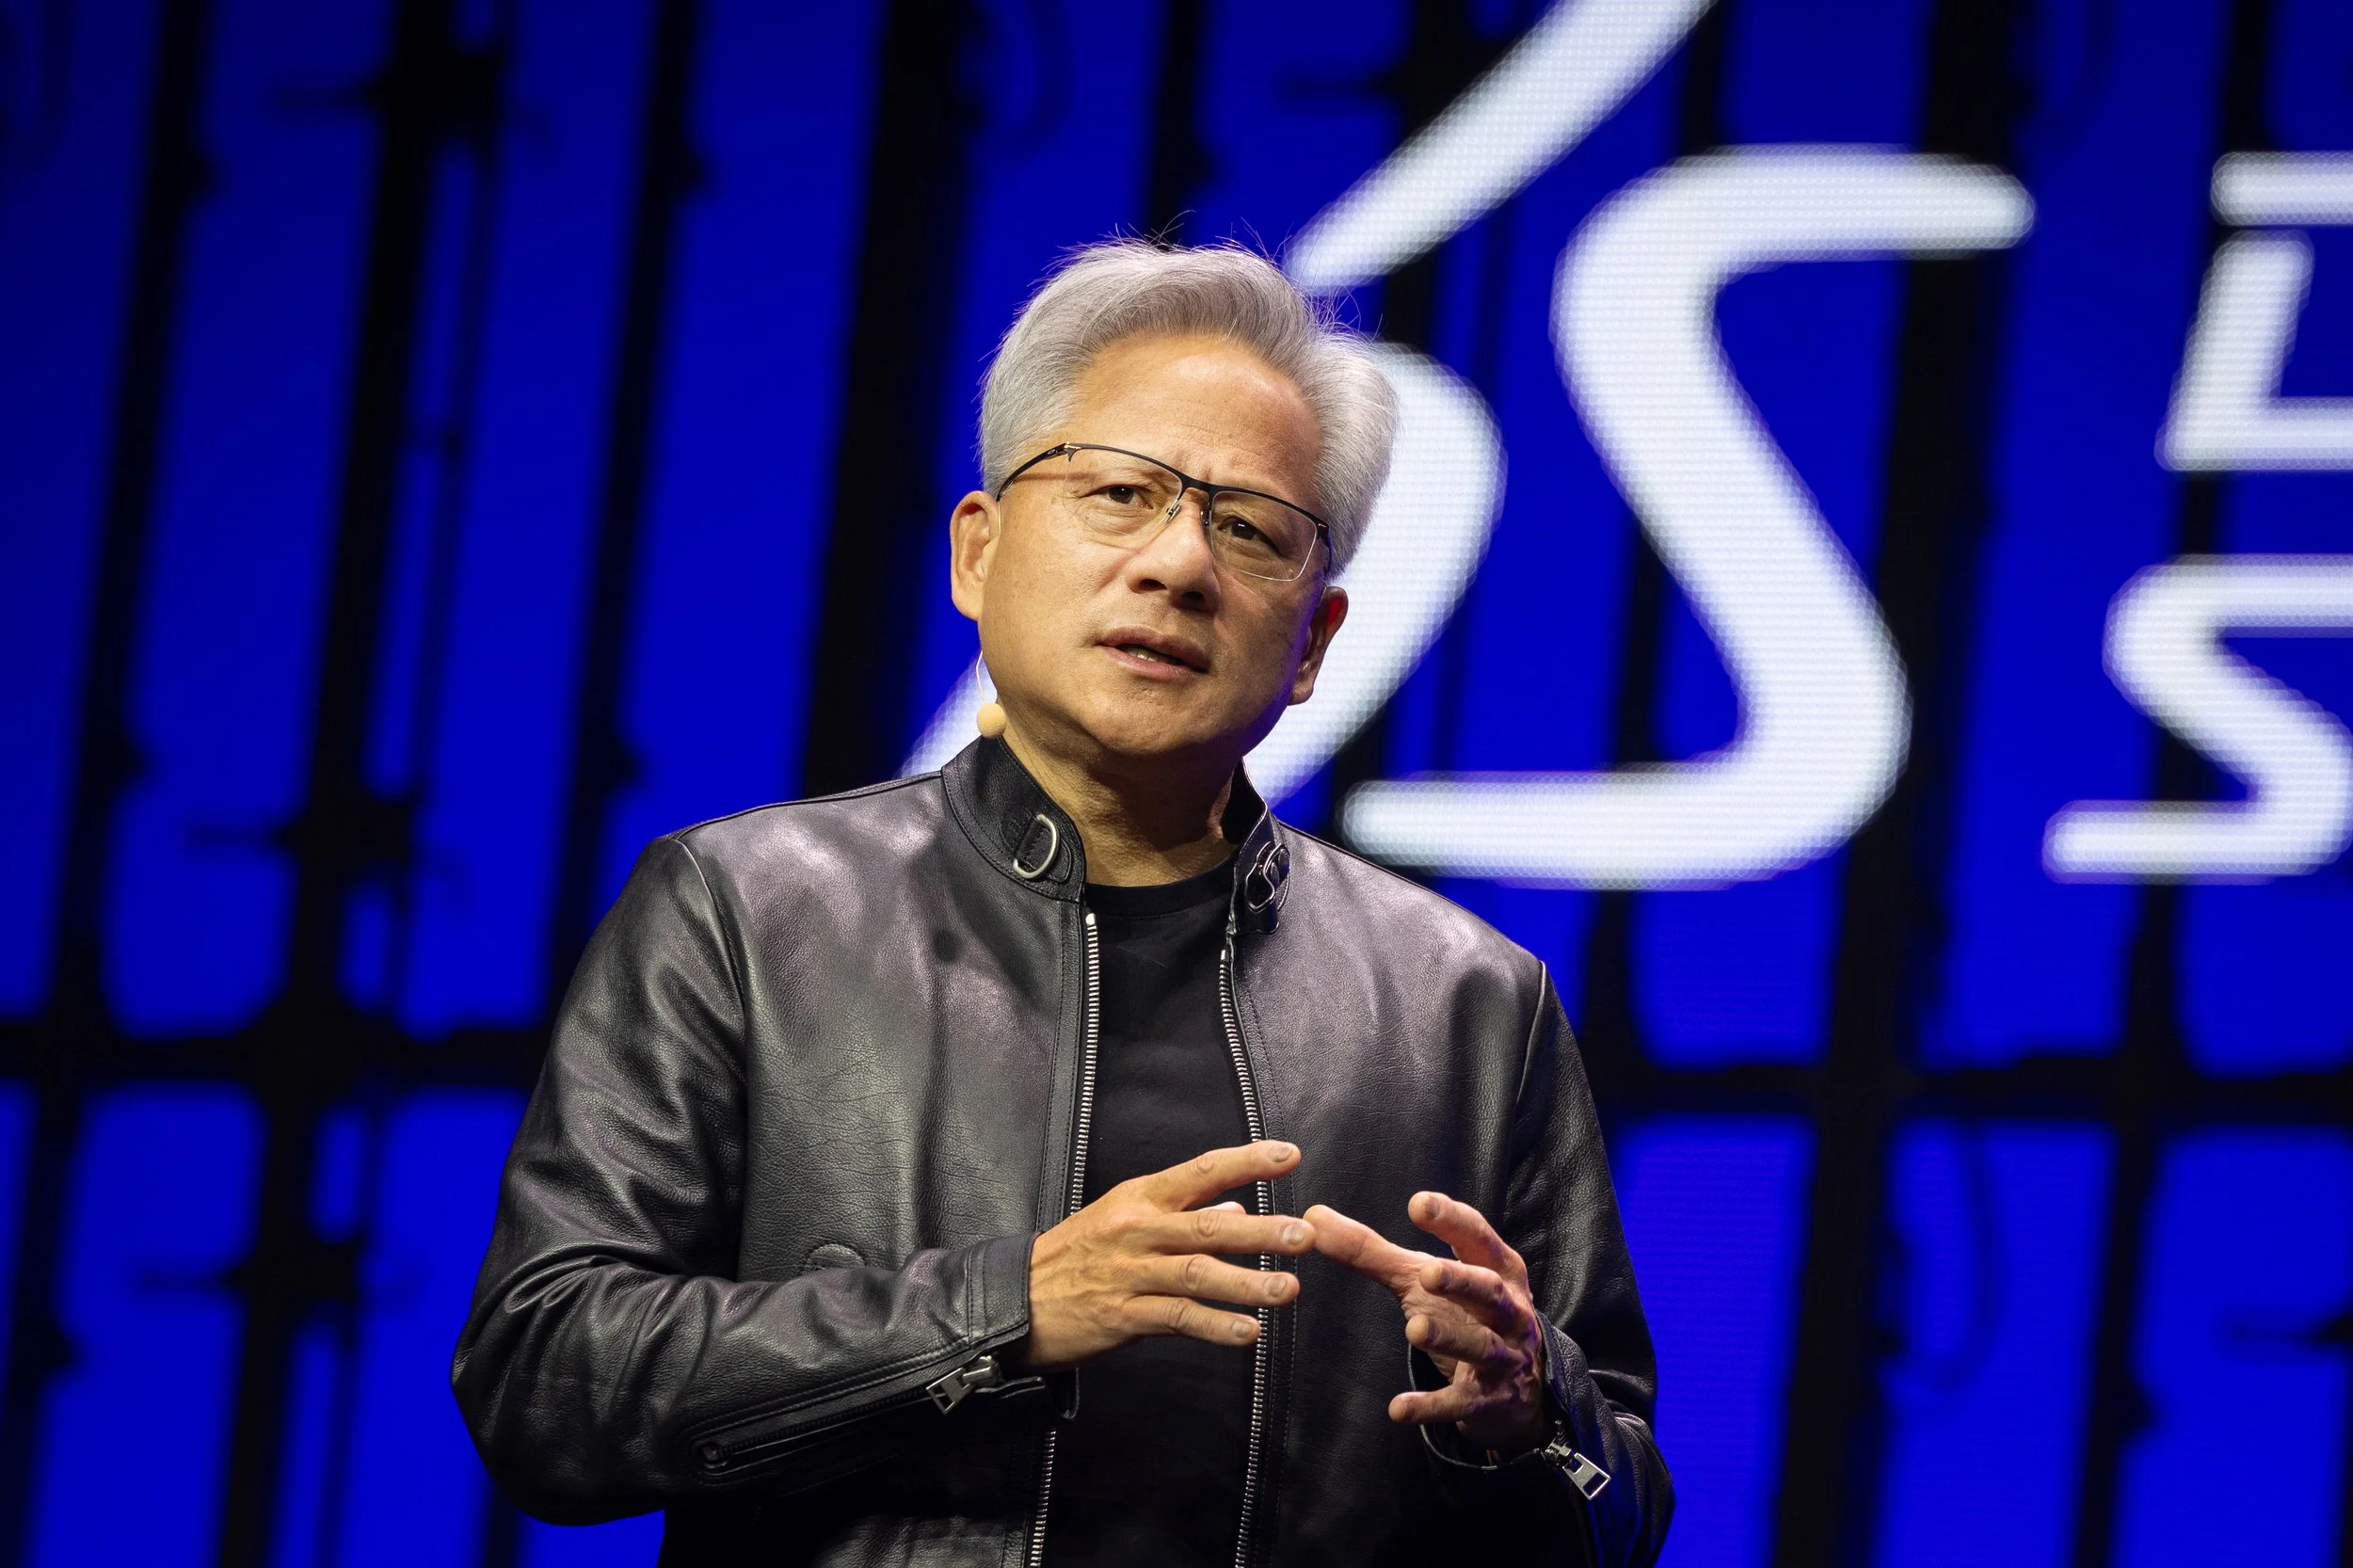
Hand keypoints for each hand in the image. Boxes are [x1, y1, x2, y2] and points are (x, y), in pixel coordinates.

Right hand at [1019, 1141, 1314, 1371]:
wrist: (1016, 1301)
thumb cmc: (1074, 1256)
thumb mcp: (1121, 1218)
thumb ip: (1181, 1213)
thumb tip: (1235, 1206)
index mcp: (1139, 1199)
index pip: (1201, 1171)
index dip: (1247, 1162)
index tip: (1289, 1155)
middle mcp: (1137, 1231)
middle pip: (1207, 1226)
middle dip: (1260, 1231)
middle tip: (1304, 1235)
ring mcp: (1129, 1274)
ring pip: (1198, 1274)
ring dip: (1247, 1283)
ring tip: (1288, 1289)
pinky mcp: (1122, 1316)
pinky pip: (1177, 1319)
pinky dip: (1214, 1326)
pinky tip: (1247, 1332)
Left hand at [1307, 1192, 1547, 1454]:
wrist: (1515, 1390)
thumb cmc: (1463, 1313)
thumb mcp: (1423, 1280)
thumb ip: (1372, 1251)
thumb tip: (1312, 1219)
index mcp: (1496, 1270)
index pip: (1476, 1238)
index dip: (1451, 1220)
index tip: (1418, 1204)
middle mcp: (1508, 1311)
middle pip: (1489, 1291)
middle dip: (1461, 1281)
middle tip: (1426, 1272)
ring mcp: (1502, 1358)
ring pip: (1481, 1346)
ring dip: (1448, 1338)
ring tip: (1414, 1330)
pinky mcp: (1487, 1401)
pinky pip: (1459, 1403)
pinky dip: (1431, 1407)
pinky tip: (1398, 1409)